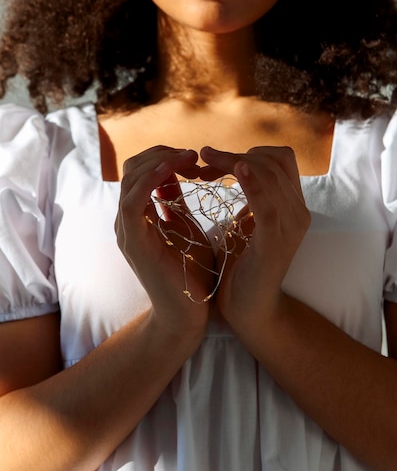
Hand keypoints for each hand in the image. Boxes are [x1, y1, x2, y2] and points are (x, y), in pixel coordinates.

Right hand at [115, 146, 214, 335]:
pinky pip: (132, 203)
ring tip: (188, 157)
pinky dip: (149, 181)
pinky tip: (171, 169)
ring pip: (129, 181)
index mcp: (140, 215)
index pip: (141, 170)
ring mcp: (127, 232)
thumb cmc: (190, 274)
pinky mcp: (134, 243)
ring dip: (159, 162)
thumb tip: (178, 172)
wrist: (188, 316)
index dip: (165, 157)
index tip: (194, 157)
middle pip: (132, 169)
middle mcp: (127, 220)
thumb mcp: (185, 227)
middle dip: (162, 154)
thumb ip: (176, 202)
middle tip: (193, 154)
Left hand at [200, 146, 310, 331]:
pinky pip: (268, 205)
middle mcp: (297, 212)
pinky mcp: (275, 243)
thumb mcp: (245, 222)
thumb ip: (248, 196)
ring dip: (234, 161)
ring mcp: (290, 227)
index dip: (247, 151)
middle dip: (236, 154)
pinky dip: (253, 183)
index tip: (212, 161)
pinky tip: (237, 169)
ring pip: (271, 175)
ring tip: (205, 162)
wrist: (249, 310)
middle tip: (204, 160)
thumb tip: (232, 164)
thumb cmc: (241, 266)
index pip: (279, 159)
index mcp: (291, 205)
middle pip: (275, 160)